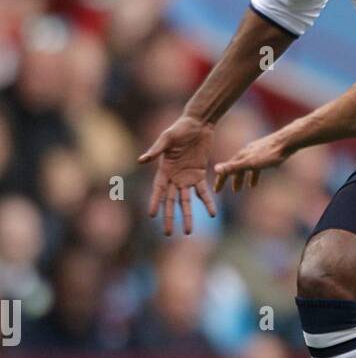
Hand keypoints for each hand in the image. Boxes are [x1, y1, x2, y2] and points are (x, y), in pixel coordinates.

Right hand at [139, 115, 217, 236]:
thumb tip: (141, 160)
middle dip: (170, 217)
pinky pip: (204, 191)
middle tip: (168, 233)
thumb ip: (156, 150)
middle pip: (171, 201)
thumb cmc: (180, 128)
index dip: (155, 202)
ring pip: (187, 201)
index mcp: (163, 170)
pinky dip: (208, 202)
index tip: (151, 215)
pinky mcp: (200, 174)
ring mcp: (187, 177)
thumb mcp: (167, 138)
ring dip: (188, 215)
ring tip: (188, 231)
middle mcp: (174, 177)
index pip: (158, 190)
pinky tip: (212, 214)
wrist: (198, 124)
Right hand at [213, 132, 291, 193]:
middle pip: (237, 168)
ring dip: (246, 177)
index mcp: (241, 155)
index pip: (226, 169)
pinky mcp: (268, 153)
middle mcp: (247, 152)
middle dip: (233, 180)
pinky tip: (260, 179)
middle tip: (233, 191)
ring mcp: (257, 152)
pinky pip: (258, 166)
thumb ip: (233, 167)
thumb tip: (215, 169)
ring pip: (248, 167)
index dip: (221, 180)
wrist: (287, 141)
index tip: (216, 191)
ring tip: (248, 188)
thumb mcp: (250, 163)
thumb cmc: (269, 153)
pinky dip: (257, 173)